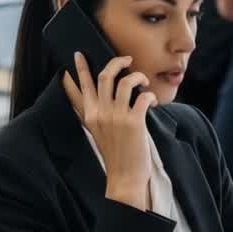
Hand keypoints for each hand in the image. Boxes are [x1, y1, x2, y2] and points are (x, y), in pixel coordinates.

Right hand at [62, 53, 158, 210]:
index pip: (82, 86)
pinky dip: (151, 96)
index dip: (81, 68)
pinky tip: (153, 102)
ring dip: (137, 77)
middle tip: (127, 59)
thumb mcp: (98, 132)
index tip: (79, 54)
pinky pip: (143, 97)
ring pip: (125, 82)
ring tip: (143, 81)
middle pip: (104, 76)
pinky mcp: (134, 122)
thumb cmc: (115, 154)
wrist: (125, 177)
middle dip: (117, 62)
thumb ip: (94, 114)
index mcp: (90, 115)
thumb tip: (97, 97)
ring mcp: (116, 117)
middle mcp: (100, 113)